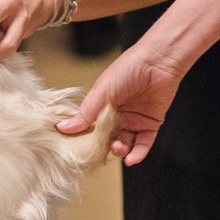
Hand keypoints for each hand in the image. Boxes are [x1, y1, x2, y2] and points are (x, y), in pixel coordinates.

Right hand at [56, 38, 185, 164]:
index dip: (84, 140)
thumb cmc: (127, 69)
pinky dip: (138, 154)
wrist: (157, 61)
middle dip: (103, 148)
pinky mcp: (151, 124)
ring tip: (117, 148)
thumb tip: (62, 128)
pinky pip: (143, 144)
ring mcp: (134, 121)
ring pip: (125, 144)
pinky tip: (131, 159)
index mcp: (101, 106)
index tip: (77, 150)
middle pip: (107, 140)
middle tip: (100, 150)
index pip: (90, 129)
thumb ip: (85, 113)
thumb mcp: (101, 92)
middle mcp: (117, 116)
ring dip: (120, 151)